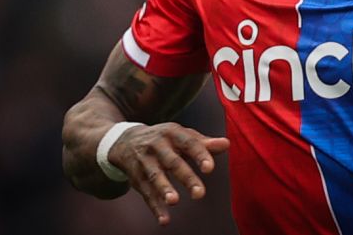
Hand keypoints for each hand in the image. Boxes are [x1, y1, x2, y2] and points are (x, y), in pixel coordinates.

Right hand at [108, 122, 229, 225]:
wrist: (126, 141)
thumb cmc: (164, 139)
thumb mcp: (181, 136)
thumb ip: (203, 143)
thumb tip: (226, 144)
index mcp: (173, 133)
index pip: (188, 143)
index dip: (199, 154)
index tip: (209, 168)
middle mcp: (157, 146)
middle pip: (173, 162)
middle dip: (186, 177)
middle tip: (200, 194)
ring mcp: (145, 162)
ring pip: (155, 176)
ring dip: (164, 189)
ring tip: (174, 201)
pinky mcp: (136, 178)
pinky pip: (146, 194)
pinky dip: (155, 207)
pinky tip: (164, 220)